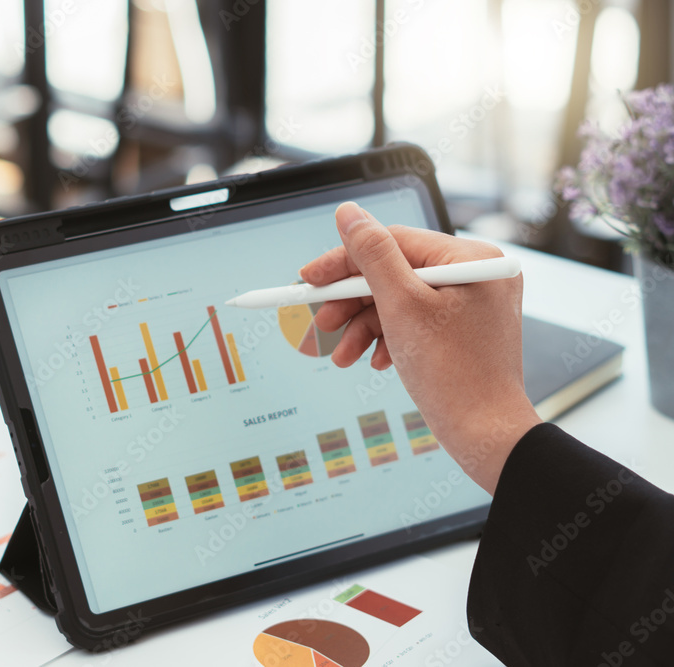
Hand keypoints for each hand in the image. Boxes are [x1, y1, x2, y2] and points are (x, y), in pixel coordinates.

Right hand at [299, 202, 541, 493]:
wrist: (486, 436)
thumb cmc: (454, 374)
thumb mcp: (402, 306)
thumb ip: (372, 255)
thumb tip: (348, 214)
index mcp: (470, 258)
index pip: (391, 243)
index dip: (343, 261)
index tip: (309, 279)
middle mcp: (475, 274)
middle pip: (393, 273)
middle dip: (351, 304)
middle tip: (320, 324)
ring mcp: (470, 304)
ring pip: (398, 302)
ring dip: (363, 327)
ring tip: (342, 356)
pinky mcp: (462, 331)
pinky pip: (413, 323)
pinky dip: (387, 340)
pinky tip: (373, 361)